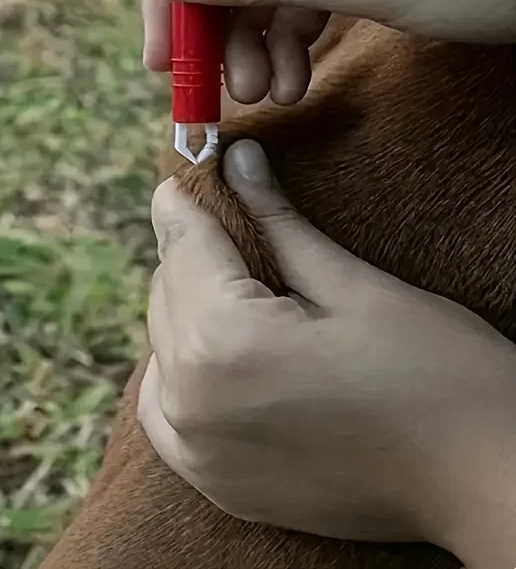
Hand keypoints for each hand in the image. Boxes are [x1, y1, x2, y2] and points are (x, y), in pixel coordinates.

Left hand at [139, 140, 515, 568]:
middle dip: (190, 253)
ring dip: (184, 307)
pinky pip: (163, 406)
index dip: (181, 204)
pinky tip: (212, 350)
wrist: (482, 483)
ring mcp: (196, 449)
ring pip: (161, 345)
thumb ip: (278, 222)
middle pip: (166, 294)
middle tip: (219, 222)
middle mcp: (193, 401)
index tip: (180, 177)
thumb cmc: (434, 374)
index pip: (183, 247)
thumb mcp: (352, 285)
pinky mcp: (212, 482)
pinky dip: (176, 369)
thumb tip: (238, 159)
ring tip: (227, 284)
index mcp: (226, 342)